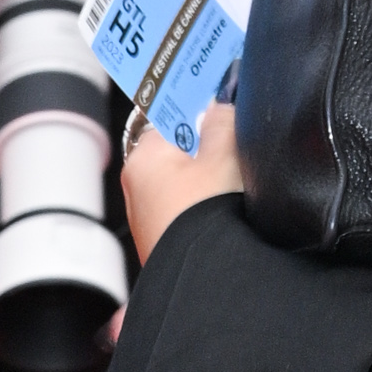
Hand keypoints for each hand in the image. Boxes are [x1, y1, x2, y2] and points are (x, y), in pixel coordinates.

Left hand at [124, 81, 245, 259]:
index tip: (218, 94)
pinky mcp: (164, 237)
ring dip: (209, 173)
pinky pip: (187, 204)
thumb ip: (222, 121)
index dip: (198, 102)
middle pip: (178, 146)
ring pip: (184, 177)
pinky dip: (205, 199)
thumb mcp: (225, 155)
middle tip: (235, 140)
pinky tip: (226, 205)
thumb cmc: (206, 217)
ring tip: (234, 177)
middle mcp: (136, 186)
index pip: (170, 112)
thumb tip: (220, 104)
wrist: (204, 277)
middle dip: (207, 141)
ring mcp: (148, 215)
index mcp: (143, 157)